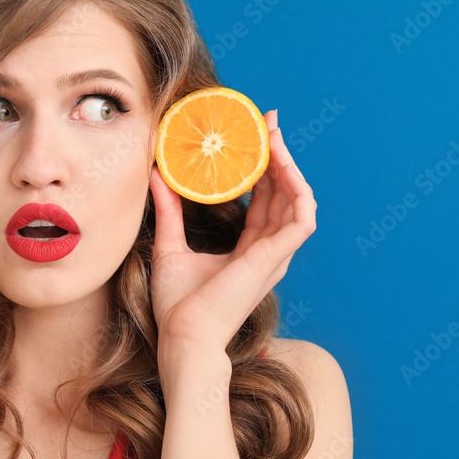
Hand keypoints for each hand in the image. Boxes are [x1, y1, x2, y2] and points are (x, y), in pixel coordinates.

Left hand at [148, 109, 316, 352]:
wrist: (183, 336)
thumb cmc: (179, 306)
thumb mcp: (170, 245)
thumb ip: (170, 210)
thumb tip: (157, 174)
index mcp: (250, 250)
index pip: (266, 199)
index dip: (264, 167)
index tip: (255, 136)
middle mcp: (268, 251)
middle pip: (284, 194)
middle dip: (279, 156)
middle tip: (267, 122)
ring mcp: (275, 255)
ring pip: (298, 200)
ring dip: (290, 166)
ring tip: (273, 136)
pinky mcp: (274, 258)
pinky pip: (302, 218)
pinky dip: (299, 190)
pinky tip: (284, 165)